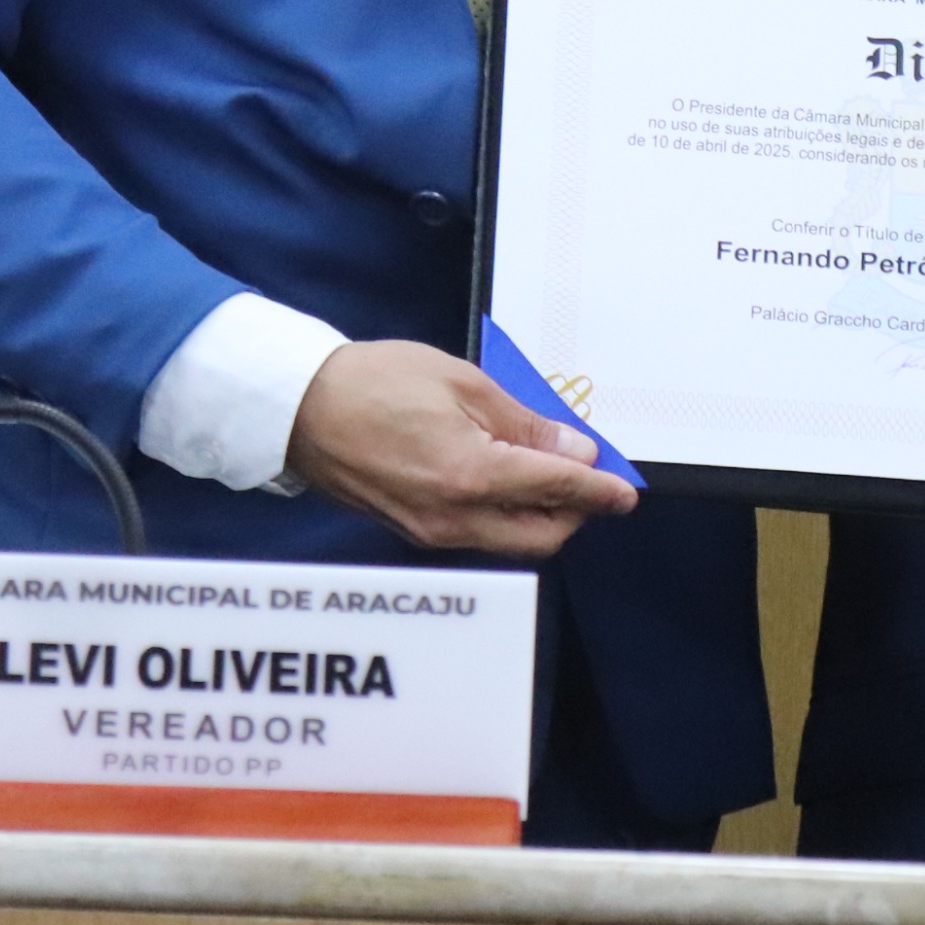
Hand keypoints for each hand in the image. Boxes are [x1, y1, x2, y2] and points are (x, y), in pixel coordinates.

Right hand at [285, 338, 635, 557]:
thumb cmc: (373, 383)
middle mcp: (454, 517)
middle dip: (575, 511)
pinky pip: (478, 535)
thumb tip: (573, 450)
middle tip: (588, 475)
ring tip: (545, 471)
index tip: (625, 490)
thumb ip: (524, 423)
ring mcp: (431, 532)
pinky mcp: (415, 532)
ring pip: (510, 540)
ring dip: (539, 515)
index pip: (559, 491)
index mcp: (471, 475)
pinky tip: (503, 479)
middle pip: (542, 536)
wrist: (299, 409)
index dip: (600, 489)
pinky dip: (504, 515)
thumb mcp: (463, 383)